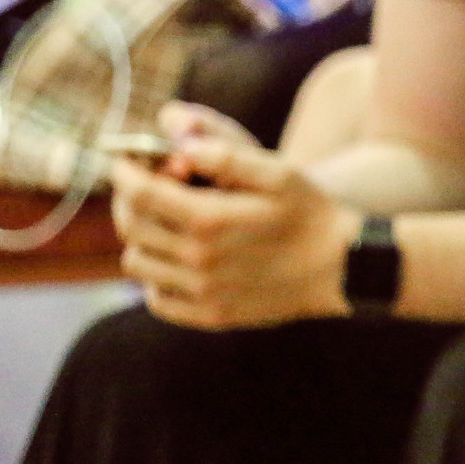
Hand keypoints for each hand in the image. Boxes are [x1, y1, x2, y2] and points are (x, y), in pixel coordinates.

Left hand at [112, 105, 359, 329]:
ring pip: (137, 264)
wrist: (342, 267)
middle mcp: (198, 260)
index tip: (123, 162)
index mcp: (210, 220)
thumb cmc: (310, 212)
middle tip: (139, 187)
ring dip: (140, 238)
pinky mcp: (210, 316)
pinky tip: (177, 259)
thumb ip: (226, 156)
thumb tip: (180, 147)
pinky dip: (155, 277)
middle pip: (131, 228)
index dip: (123, 173)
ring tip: (162, 222)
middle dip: (127, 201)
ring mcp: (202, 293)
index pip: (140, 195)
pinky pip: (157, 299)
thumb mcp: (278, 172)